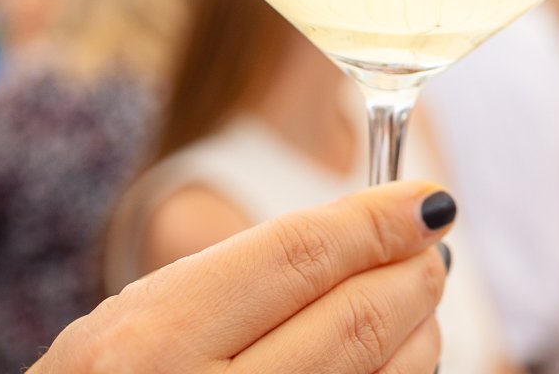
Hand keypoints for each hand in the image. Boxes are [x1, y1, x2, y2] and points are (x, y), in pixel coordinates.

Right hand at [31, 181, 455, 373]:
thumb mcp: (126, 326)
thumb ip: (233, 281)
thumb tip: (366, 232)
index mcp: (151, 344)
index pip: (298, 257)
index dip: (376, 222)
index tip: (427, 201)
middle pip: (355, 319)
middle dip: (413, 275)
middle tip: (431, 250)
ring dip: (418, 335)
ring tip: (416, 306)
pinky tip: (393, 362)